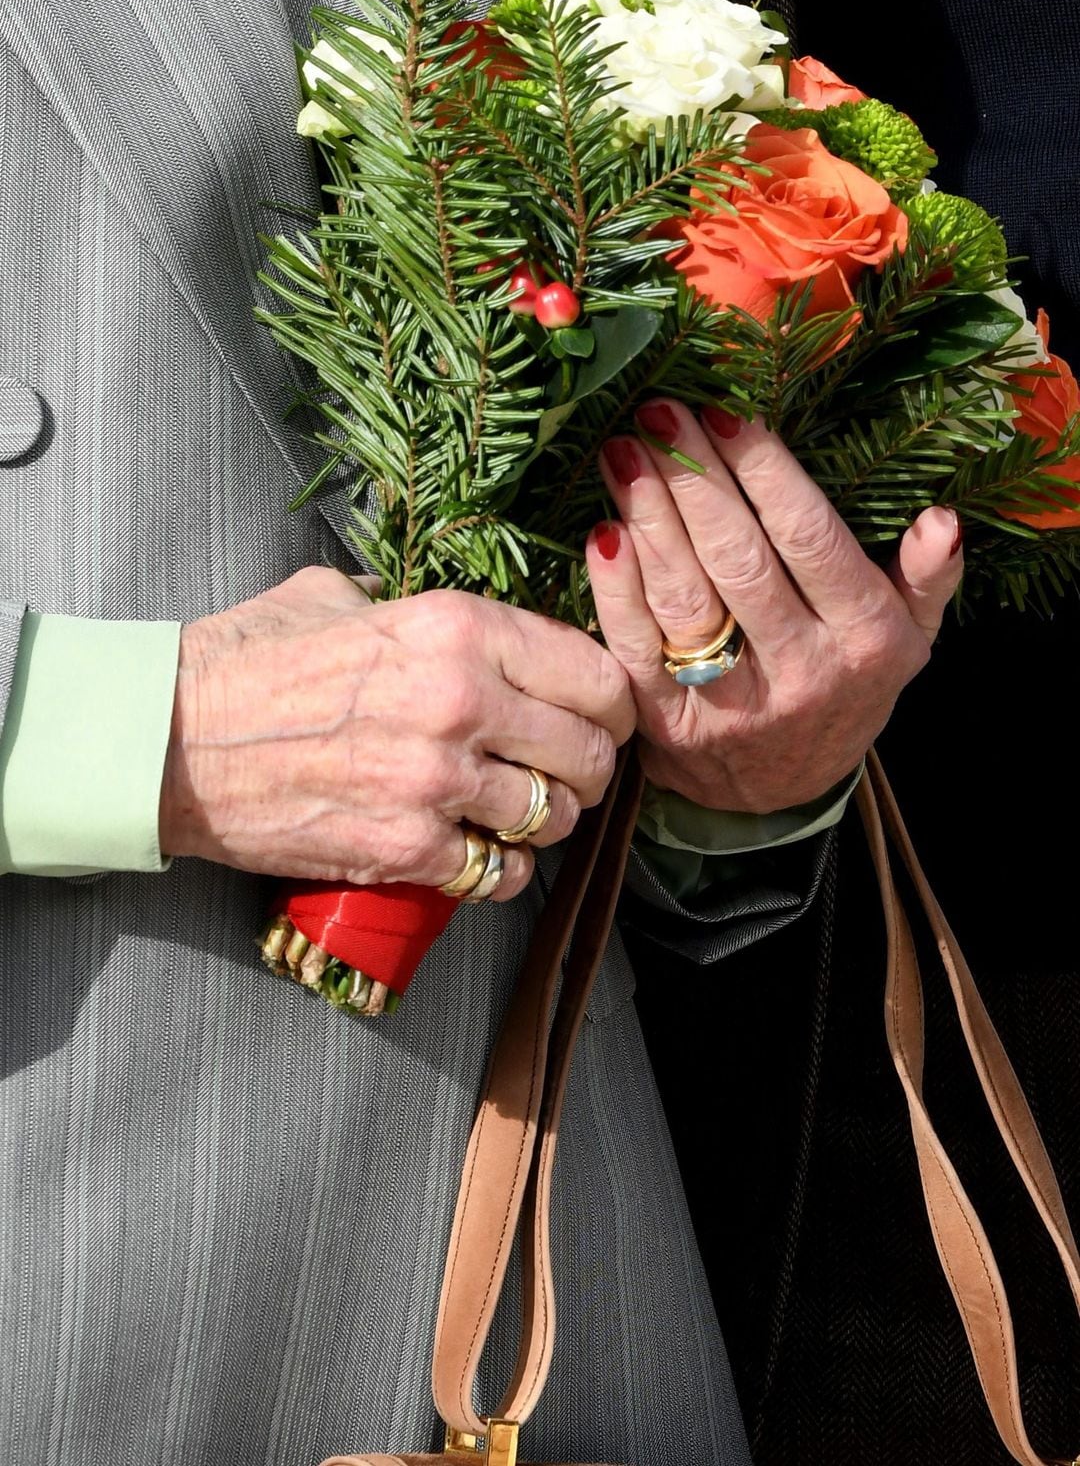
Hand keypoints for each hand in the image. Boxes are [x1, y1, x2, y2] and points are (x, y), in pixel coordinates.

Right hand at [159, 567, 634, 897]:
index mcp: (455, 627)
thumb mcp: (342, 597)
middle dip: (587, 767)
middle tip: (561, 770)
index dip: (611, 703)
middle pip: (590, 752)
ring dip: (543, 820)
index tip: (600, 716)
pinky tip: (472, 849)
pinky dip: (498, 869)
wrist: (173, 738)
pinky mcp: (406, 848)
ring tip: (511, 810)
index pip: (594, 673)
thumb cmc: (251, 661)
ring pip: (554, 816)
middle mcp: (460, 700)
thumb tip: (470, 625)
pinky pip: (501, 873)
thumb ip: (421, 608)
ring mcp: (435, 781)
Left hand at [586, 402, 962, 812]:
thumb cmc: (845, 682)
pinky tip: (603, 532)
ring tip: (623, 453)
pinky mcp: (669, 726)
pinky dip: (614, 589)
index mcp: (864, 639)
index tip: (722, 413)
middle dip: (694, 480)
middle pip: (738, 561)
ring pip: (683, 599)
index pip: (807, 540)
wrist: (784, 793)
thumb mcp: (907, 638)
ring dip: (648, 518)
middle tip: (657, 414)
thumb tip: (943, 519)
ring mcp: (732, 705)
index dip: (762, 473)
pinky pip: (635, 648)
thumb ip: (928, 578)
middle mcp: (801, 672)